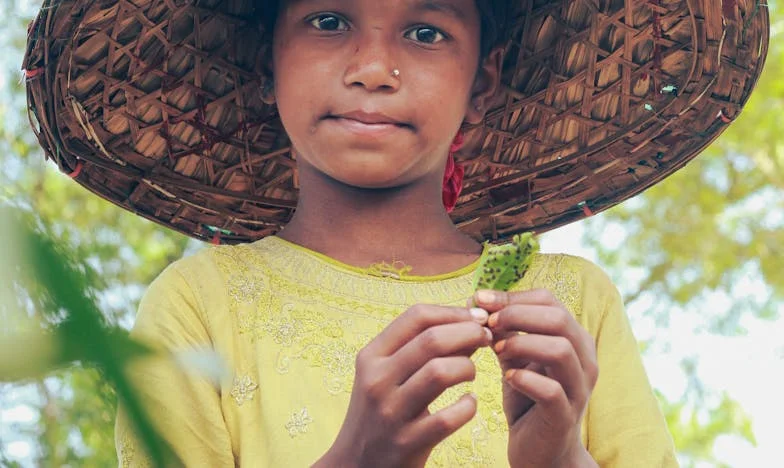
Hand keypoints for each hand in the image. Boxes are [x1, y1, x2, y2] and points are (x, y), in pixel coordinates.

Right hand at [316, 304, 492, 467]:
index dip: (452, 312)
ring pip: (441, 372)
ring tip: (471, 373)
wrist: (355, 464)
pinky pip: (449, 417)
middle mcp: (378, 380)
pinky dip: (468, 406)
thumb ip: (418, 349)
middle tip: (485, 339)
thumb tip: (468, 322)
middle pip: (433, 340)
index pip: (416, 316)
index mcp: (372, 356)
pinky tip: (468, 403)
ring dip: (468, 367)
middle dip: (468, 333)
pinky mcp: (408, 442)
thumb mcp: (385, 374)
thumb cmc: (379, 411)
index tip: (474, 317)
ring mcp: (391, 412)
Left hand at [471, 289, 598, 467]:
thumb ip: (502, 332)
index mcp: (573, 338)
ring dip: (522, 343)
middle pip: (558, 318)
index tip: (479, 299)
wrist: (541, 451)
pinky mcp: (566, 416)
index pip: (548, 300)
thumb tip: (476, 300)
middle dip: (517, 314)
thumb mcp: (514, 358)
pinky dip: (526, 379)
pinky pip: (552, 391)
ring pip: (561, 349)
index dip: (512, 296)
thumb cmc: (527, 397)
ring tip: (496, 350)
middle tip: (486, 322)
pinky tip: (507, 378)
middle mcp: (584, 359)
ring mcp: (578, 388)